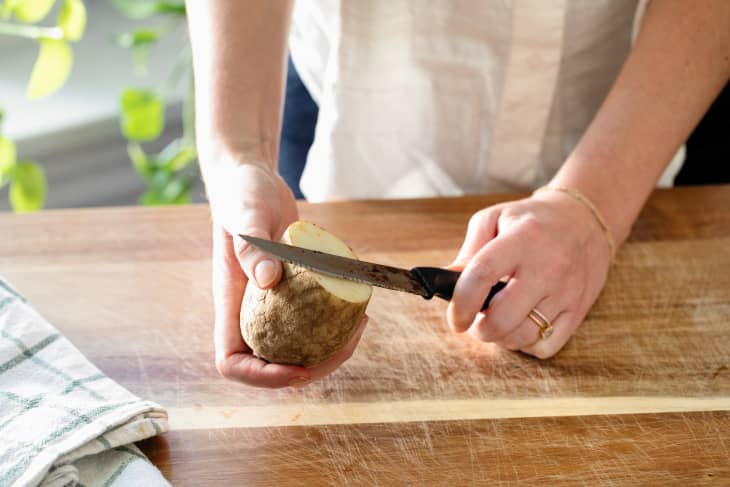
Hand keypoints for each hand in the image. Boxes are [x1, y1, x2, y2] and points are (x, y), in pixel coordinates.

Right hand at [207, 157, 366, 386]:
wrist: (253, 179)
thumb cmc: (243, 194)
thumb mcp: (246, 215)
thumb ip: (252, 246)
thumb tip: (269, 282)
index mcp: (230, 304)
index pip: (232, 361)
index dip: (261, 376)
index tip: (296, 365)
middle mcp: (249, 311)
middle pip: (271, 363)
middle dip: (309, 368)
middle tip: (346, 344)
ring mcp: (271, 304)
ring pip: (295, 347)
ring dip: (329, 350)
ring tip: (359, 327)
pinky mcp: (293, 291)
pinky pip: (311, 321)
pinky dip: (334, 324)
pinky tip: (358, 309)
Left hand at [446, 190, 611, 357]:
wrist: (585, 220)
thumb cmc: (532, 221)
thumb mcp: (495, 219)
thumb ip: (469, 252)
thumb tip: (445, 284)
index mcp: (521, 239)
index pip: (483, 274)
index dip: (462, 302)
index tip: (454, 317)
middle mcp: (547, 266)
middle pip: (503, 317)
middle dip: (480, 329)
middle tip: (475, 321)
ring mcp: (566, 291)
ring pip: (523, 336)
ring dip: (501, 338)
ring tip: (497, 321)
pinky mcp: (579, 310)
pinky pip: (546, 346)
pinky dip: (527, 345)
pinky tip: (522, 326)